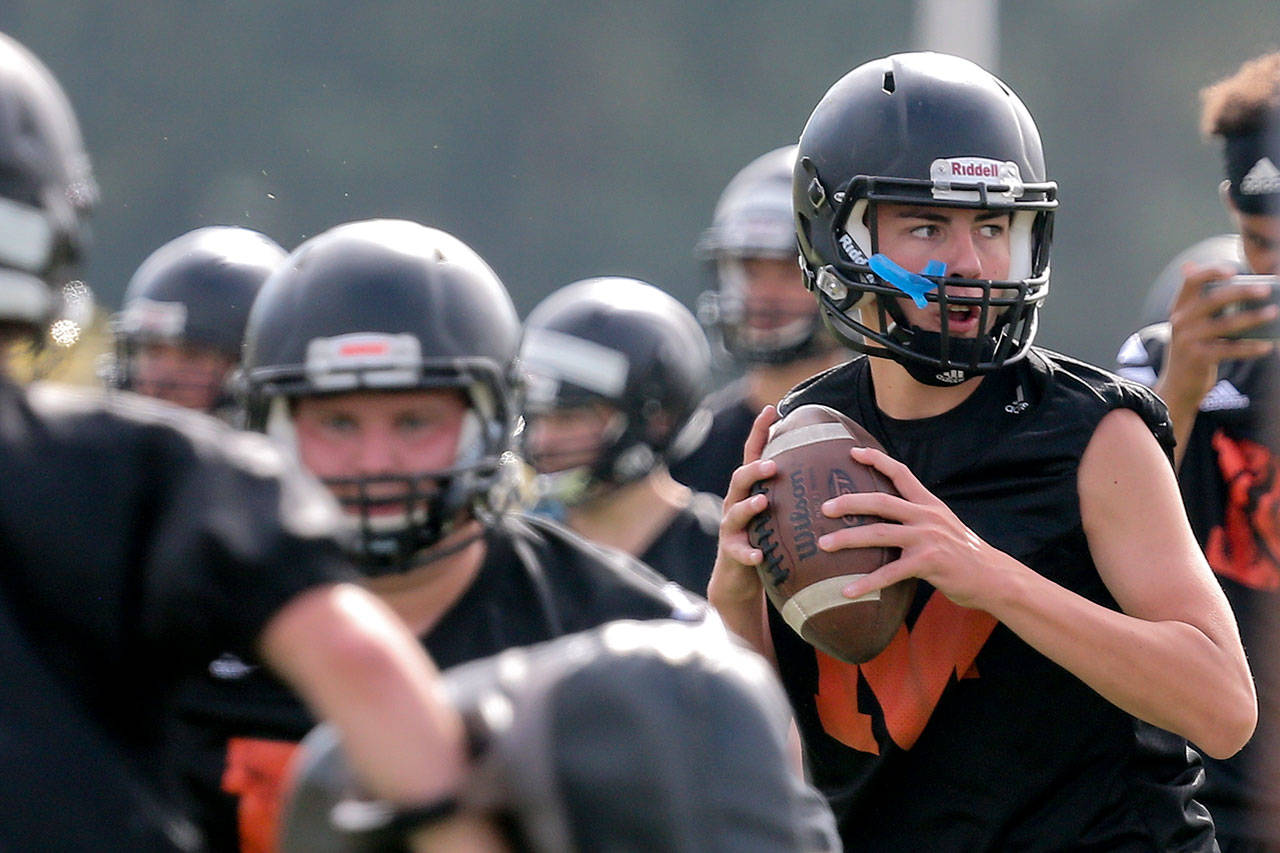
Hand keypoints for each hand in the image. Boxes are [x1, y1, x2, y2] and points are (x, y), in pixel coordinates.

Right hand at [707, 406, 778, 628]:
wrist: (739, 578)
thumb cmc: (768, 539)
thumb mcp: (779, 512)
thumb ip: (795, 491)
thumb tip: (836, 469)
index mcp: (751, 489)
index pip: (754, 454)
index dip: (760, 432)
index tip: (771, 409)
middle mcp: (736, 502)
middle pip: (740, 477)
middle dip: (756, 469)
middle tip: (774, 465)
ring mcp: (731, 527)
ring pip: (736, 511)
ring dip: (749, 506)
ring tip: (763, 502)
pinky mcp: (732, 552)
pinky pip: (739, 552)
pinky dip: (748, 553)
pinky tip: (759, 557)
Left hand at [818, 445, 1012, 610]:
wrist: (994, 578)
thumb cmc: (964, 554)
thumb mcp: (944, 525)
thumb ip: (919, 517)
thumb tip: (889, 516)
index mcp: (929, 504)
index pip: (901, 473)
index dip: (876, 460)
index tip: (853, 452)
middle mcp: (927, 516)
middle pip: (881, 501)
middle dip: (849, 502)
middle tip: (823, 507)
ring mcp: (928, 538)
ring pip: (879, 533)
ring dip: (848, 539)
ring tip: (824, 545)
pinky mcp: (928, 563)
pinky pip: (890, 573)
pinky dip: (866, 583)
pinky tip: (848, 592)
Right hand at [1159, 263, 1275, 411]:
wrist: (1177, 384)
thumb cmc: (1192, 348)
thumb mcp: (1189, 324)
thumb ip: (1200, 300)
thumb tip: (1211, 270)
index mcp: (1179, 308)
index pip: (1191, 282)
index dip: (1210, 272)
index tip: (1233, 270)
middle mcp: (1180, 321)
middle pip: (1213, 300)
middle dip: (1241, 292)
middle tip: (1266, 290)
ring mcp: (1188, 340)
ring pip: (1225, 325)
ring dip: (1253, 318)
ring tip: (1274, 313)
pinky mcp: (1199, 358)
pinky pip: (1230, 349)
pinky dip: (1250, 347)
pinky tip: (1267, 346)